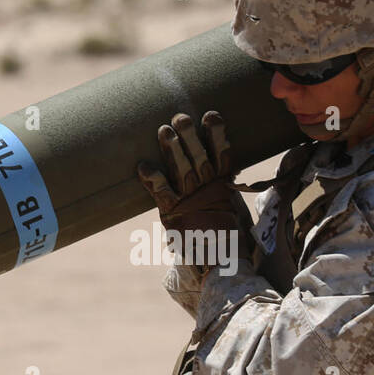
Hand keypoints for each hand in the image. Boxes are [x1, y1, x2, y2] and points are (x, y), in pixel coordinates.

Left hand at [137, 111, 253, 241]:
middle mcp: (207, 188)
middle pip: (199, 158)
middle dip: (190, 137)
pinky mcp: (172, 212)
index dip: (217, 135)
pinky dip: (153, 180)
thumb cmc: (221, 226)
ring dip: (172, 150)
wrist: (217, 259)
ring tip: (164, 131)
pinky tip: (143, 167)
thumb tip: (228, 160)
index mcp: (221, 182)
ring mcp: (189, 199)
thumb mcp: (229, 202)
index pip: (222, 154)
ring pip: (182, 170)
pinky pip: (162, 193)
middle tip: (181, 118)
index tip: (212, 115)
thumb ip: (225, 180)